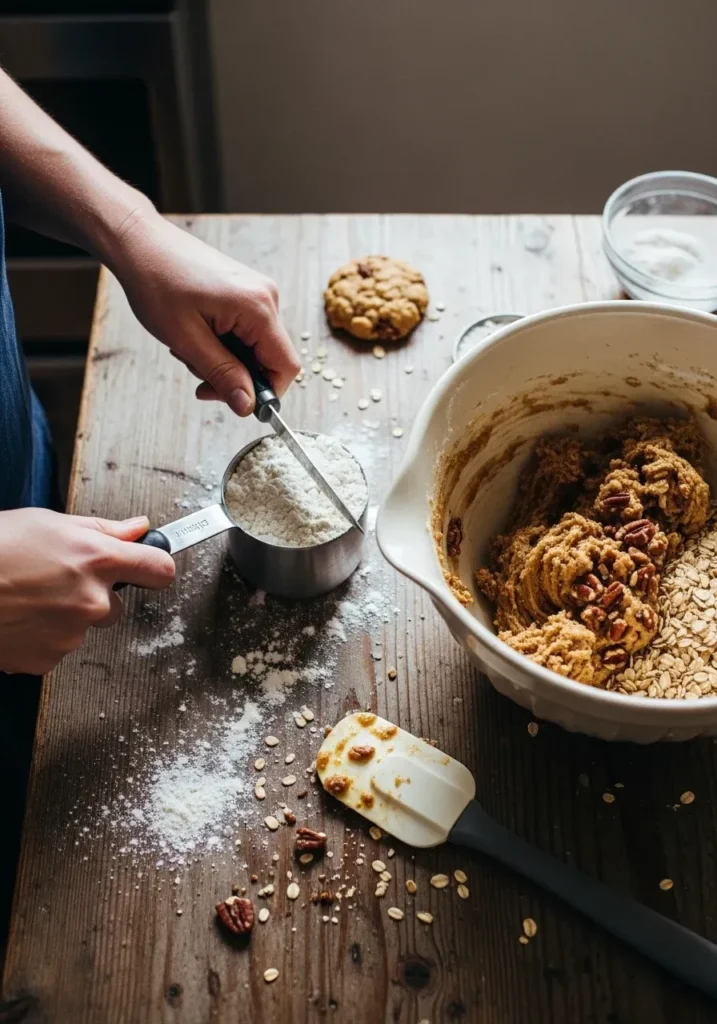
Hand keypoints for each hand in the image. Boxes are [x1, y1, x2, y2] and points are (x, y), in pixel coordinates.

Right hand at [0, 509, 174, 674]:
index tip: (152, 568)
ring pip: (83, 626)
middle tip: (54, 581)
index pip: (159, 569)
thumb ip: (102, 530)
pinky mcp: (48, 658)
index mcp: (97, 560)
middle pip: (116, 605)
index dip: (156, 568)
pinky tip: (19, 617)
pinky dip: (41, 637)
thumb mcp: (48, 523)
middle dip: (93, 595)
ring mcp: (71, 633)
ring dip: (64, 616)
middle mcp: (92, 599)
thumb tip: (137, 530)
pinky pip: (57, 648)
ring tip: (26, 597)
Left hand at [109, 211, 300, 416]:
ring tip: (189, 346)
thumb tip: (248, 407)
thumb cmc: (157, 281)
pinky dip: (222, 343)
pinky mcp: (244, 292)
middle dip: (236, 375)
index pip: (286, 366)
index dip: (266, 392)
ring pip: (254, 348)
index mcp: (257, 307)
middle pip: (269, 359)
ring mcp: (256, 293)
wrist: (140, 242)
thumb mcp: (187, 340)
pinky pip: (245, 332)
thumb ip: (223, 375)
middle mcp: (265, 297)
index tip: (235, 401)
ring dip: (224, 360)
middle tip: (198, 374)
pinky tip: (196, 333)